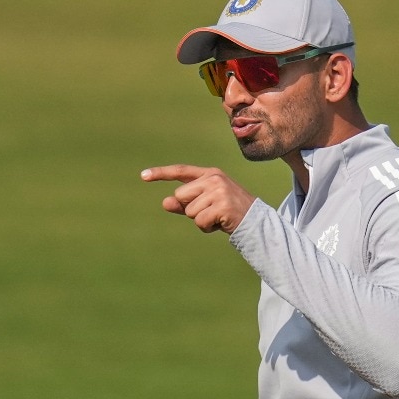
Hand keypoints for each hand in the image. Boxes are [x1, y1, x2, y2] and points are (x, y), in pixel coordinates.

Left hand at [141, 164, 255, 233]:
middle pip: (180, 196)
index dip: (161, 173)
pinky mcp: (222, 205)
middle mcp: (214, 178)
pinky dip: (207, 227)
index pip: (181, 171)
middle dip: (191, 209)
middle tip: (212, 212)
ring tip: (218, 218)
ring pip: (189, 211)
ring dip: (201, 220)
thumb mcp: (205, 205)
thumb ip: (185, 204)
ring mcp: (219, 191)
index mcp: (210, 174)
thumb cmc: (228, 213)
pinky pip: (199, 221)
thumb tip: (165, 202)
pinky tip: (221, 223)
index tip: (143, 176)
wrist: (255, 222)